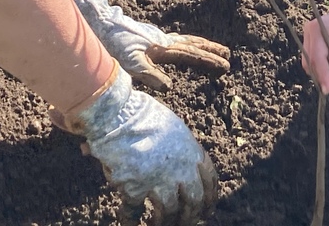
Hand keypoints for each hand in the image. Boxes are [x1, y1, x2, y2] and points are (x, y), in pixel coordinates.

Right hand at [65, 65, 217, 225]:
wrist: (119, 114)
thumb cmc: (143, 114)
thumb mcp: (172, 126)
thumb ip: (180, 147)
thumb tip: (185, 162)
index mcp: (191, 151)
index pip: (210, 179)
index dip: (210, 197)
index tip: (208, 208)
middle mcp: (181, 169)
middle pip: (194, 201)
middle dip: (191, 215)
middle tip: (185, 222)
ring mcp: (160, 181)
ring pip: (169, 212)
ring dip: (164, 221)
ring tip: (157, 224)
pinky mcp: (136, 189)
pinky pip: (134, 213)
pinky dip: (131, 221)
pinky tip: (131, 225)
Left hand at [75, 0, 229, 90]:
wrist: (100, 24)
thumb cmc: (114, 44)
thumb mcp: (131, 63)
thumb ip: (150, 74)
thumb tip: (170, 86)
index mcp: (163, 46)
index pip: (192, 54)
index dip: (209, 60)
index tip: (225, 65)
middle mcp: (163, 40)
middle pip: (193, 45)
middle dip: (211, 51)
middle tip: (228, 56)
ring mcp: (158, 38)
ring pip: (185, 41)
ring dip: (201, 45)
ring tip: (214, 49)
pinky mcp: (150, 39)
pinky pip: (175, 41)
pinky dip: (187, 43)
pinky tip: (183, 46)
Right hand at [301, 4, 328, 93]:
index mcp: (317, 28)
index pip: (316, 58)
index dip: (322, 76)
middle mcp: (309, 32)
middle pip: (311, 62)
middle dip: (324, 77)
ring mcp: (311, 37)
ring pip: (312, 64)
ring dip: (326, 76)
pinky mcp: (315, 43)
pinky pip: (317, 61)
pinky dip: (327, 70)